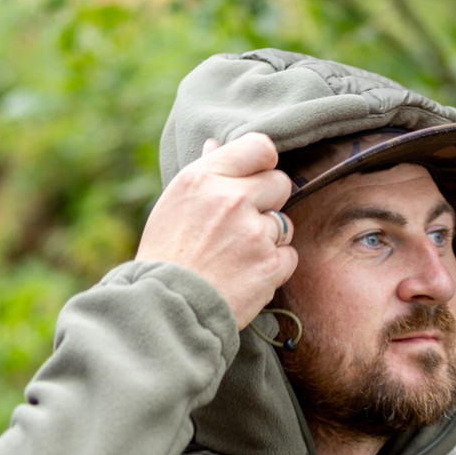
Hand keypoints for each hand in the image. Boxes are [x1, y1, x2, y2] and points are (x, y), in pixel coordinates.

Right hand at [136, 132, 297, 330]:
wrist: (167, 309)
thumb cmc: (165, 257)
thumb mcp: (173, 205)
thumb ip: (203, 174)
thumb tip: (215, 145)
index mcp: (205, 178)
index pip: (260, 147)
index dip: (263, 164)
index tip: (255, 180)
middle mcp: (232, 199)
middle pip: (280, 183)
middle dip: (269, 202)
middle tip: (245, 225)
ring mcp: (254, 233)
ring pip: (285, 223)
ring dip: (269, 239)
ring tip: (239, 257)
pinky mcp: (269, 265)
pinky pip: (289, 256)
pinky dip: (274, 268)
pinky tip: (248, 276)